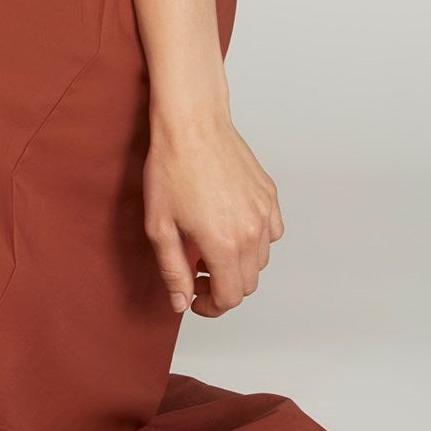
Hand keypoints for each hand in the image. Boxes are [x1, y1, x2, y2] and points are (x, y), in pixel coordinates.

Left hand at [142, 105, 284, 316]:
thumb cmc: (171, 168)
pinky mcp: (269, 195)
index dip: (210, 307)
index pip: (229, 298)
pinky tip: (231, 227)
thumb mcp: (159, 226)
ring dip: (239, 265)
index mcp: (224, 244)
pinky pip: (272, 233)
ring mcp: (265, 212)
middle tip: (196, 274)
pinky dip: (256, 241)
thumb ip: (173, 270)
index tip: (194, 300)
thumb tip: (180, 302)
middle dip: (222, 288)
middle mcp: (251, 232)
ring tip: (211, 249)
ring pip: (261, 260)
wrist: (192, 124)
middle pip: (247, 284)